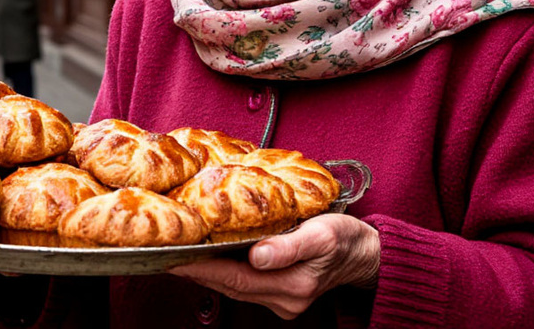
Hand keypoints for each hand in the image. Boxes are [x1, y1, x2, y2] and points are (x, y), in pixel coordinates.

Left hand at [169, 214, 379, 320]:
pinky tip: (212, 258)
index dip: (203, 269)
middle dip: (198, 272)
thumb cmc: (346, 238)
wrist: (366, 253)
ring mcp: (282, 299)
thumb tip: (257, 256)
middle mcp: (284, 299)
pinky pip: (246, 284)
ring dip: (209, 272)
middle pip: (230, 286)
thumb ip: (289, 246)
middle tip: (167, 254)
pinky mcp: (282, 293)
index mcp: (292, 286)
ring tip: (182, 255)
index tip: (176, 259)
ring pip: (236, 287)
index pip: (236, 278)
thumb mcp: (322, 235)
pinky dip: (226, 271)